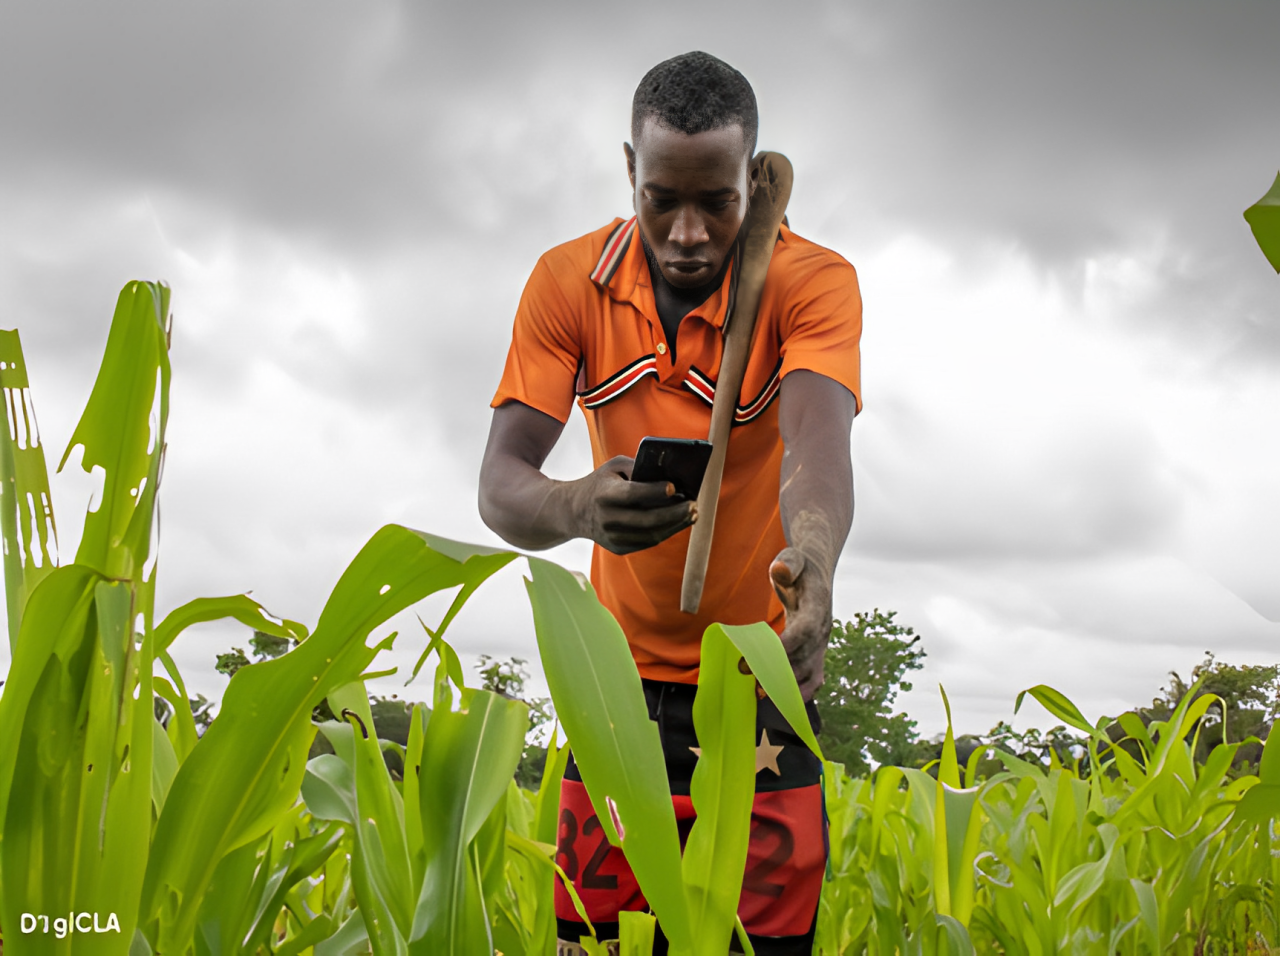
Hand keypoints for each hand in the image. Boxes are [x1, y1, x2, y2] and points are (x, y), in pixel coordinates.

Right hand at [569, 455, 697, 554]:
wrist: (573, 512)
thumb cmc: (600, 483)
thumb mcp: (613, 467)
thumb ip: (637, 467)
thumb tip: (666, 475)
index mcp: (604, 495)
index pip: (632, 494)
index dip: (653, 491)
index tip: (674, 487)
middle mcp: (607, 518)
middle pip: (647, 519)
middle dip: (674, 513)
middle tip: (693, 504)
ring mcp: (612, 537)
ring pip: (652, 535)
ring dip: (676, 525)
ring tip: (692, 514)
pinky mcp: (618, 548)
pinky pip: (648, 542)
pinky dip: (666, 532)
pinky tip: (679, 522)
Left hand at [769, 547, 831, 700]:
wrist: (817, 576)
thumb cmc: (800, 567)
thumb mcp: (793, 558)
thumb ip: (787, 563)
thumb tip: (780, 569)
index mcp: (818, 608)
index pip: (804, 632)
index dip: (785, 648)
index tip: (759, 659)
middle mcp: (822, 631)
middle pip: (807, 660)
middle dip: (782, 675)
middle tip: (754, 685)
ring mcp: (821, 645)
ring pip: (812, 676)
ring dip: (789, 690)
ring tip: (761, 695)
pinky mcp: (815, 653)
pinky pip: (812, 680)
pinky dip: (797, 693)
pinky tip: (775, 699)